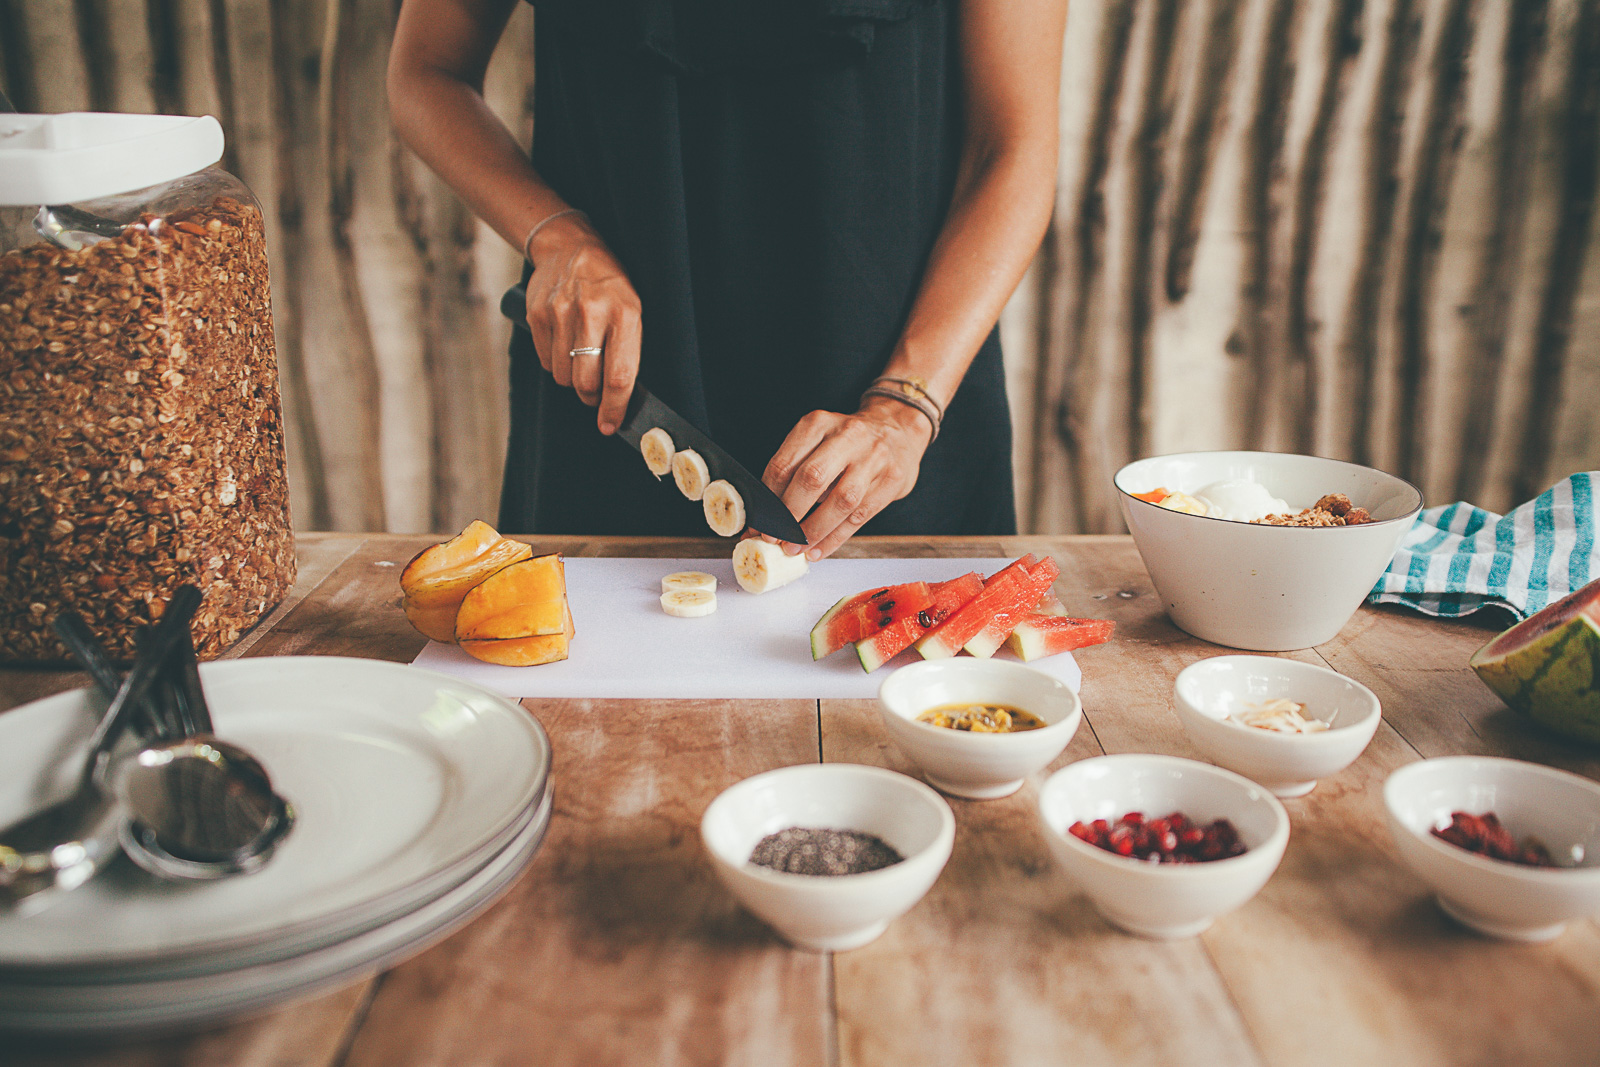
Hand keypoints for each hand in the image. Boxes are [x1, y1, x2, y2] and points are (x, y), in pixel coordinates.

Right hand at [523, 214, 642, 433]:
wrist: (570, 247)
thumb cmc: (609, 286)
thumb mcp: (632, 309)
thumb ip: (628, 349)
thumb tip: (621, 398)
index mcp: (625, 313)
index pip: (619, 376)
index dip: (614, 408)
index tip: (610, 425)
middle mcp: (592, 312)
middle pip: (586, 382)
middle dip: (592, 397)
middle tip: (595, 394)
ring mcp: (560, 312)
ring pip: (563, 376)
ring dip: (572, 378)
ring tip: (581, 358)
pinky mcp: (537, 314)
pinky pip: (546, 361)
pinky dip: (555, 362)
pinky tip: (564, 344)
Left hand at [761, 397, 932, 560]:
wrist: (897, 429)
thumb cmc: (848, 442)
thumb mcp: (818, 440)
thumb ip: (792, 472)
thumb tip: (763, 518)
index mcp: (818, 424)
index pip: (784, 464)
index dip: (768, 499)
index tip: (759, 523)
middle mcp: (847, 436)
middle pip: (811, 478)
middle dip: (789, 514)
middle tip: (775, 537)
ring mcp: (873, 458)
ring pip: (840, 501)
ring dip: (814, 530)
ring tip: (797, 548)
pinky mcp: (891, 481)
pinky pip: (859, 517)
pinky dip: (835, 538)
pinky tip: (819, 550)